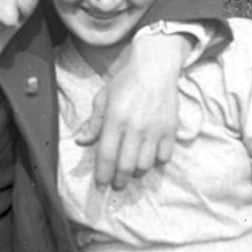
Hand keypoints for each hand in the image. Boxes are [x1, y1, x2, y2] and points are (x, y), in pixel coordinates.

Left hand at [75, 32, 188, 188]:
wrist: (156, 66)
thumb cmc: (126, 80)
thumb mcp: (103, 98)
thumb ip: (93, 123)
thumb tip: (81, 141)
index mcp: (115, 119)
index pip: (106, 156)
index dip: (102, 175)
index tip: (100, 185)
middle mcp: (135, 127)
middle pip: (126, 166)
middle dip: (119, 181)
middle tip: (115, 185)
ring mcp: (155, 130)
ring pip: (145, 165)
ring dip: (136, 174)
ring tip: (131, 172)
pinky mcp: (170, 129)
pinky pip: (164, 157)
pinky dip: (156, 162)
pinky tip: (149, 158)